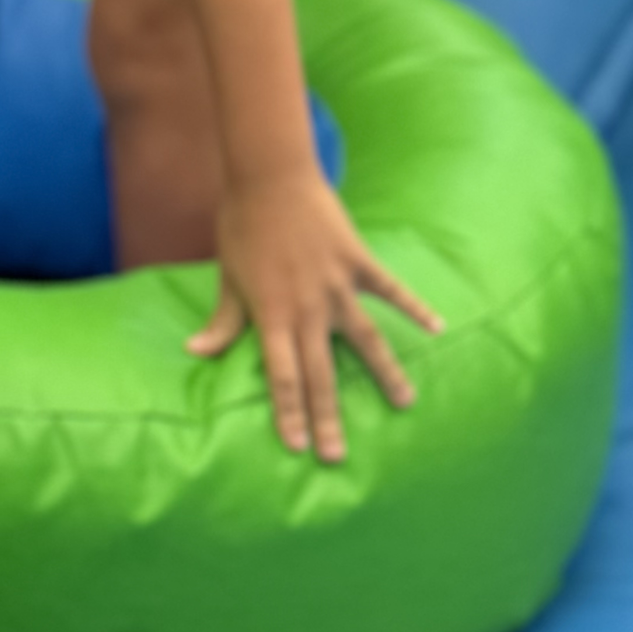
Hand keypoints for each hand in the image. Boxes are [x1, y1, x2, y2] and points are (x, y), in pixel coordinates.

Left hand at [188, 166, 443, 463]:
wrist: (268, 175)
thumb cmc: (241, 225)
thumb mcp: (228, 275)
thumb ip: (222, 320)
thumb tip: (194, 352)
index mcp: (272, 313)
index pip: (281, 376)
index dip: (289, 412)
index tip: (297, 447)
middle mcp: (308, 307)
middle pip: (320, 372)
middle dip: (327, 416)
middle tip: (336, 456)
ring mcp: (337, 285)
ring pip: (366, 339)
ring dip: (385, 373)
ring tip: (405, 403)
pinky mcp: (357, 262)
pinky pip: (391, 290)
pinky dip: (415, 307)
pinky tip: (438, 326)